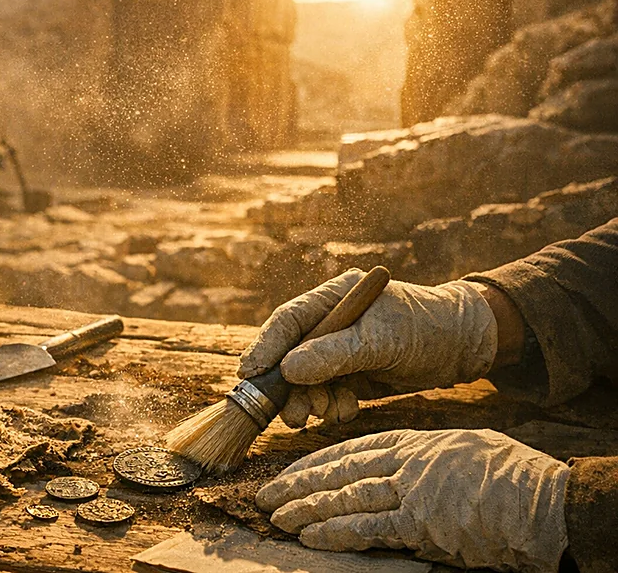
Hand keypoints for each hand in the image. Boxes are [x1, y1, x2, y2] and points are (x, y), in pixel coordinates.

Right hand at [238, 269, 497, 426]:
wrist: (464, 347)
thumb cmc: (427, 329)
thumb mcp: (383, 340)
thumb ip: (334, 354)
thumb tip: (287, 370)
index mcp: (333, 298)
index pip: (288, 321)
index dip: (266, 347)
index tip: (250, 375)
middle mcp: (329, 322)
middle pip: (289, 355)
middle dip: (289, 388)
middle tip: (293, 415)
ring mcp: (337, 349)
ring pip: (304, 380)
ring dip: (310, 401)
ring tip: (325, 413)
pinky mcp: (348, 373)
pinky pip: (325, 394)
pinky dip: (331, 407)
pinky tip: (347, 410)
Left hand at [256, 429, 567, 570]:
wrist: (544, 504)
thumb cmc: (512, 479)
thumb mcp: (463, 452)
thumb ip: (425, 461)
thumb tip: (398, 473)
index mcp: (417, 442)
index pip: (353, 450)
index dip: (316, 462)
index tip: (290, 472)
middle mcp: (407, 462)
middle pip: (339, 471)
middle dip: (298, 483)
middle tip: (266, 494)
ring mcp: (412, 491)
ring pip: (345, 496)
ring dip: (306, 508)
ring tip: (276, 516)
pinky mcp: (420, 523)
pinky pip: (367, 527)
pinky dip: (333, 531)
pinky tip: (308, 535)